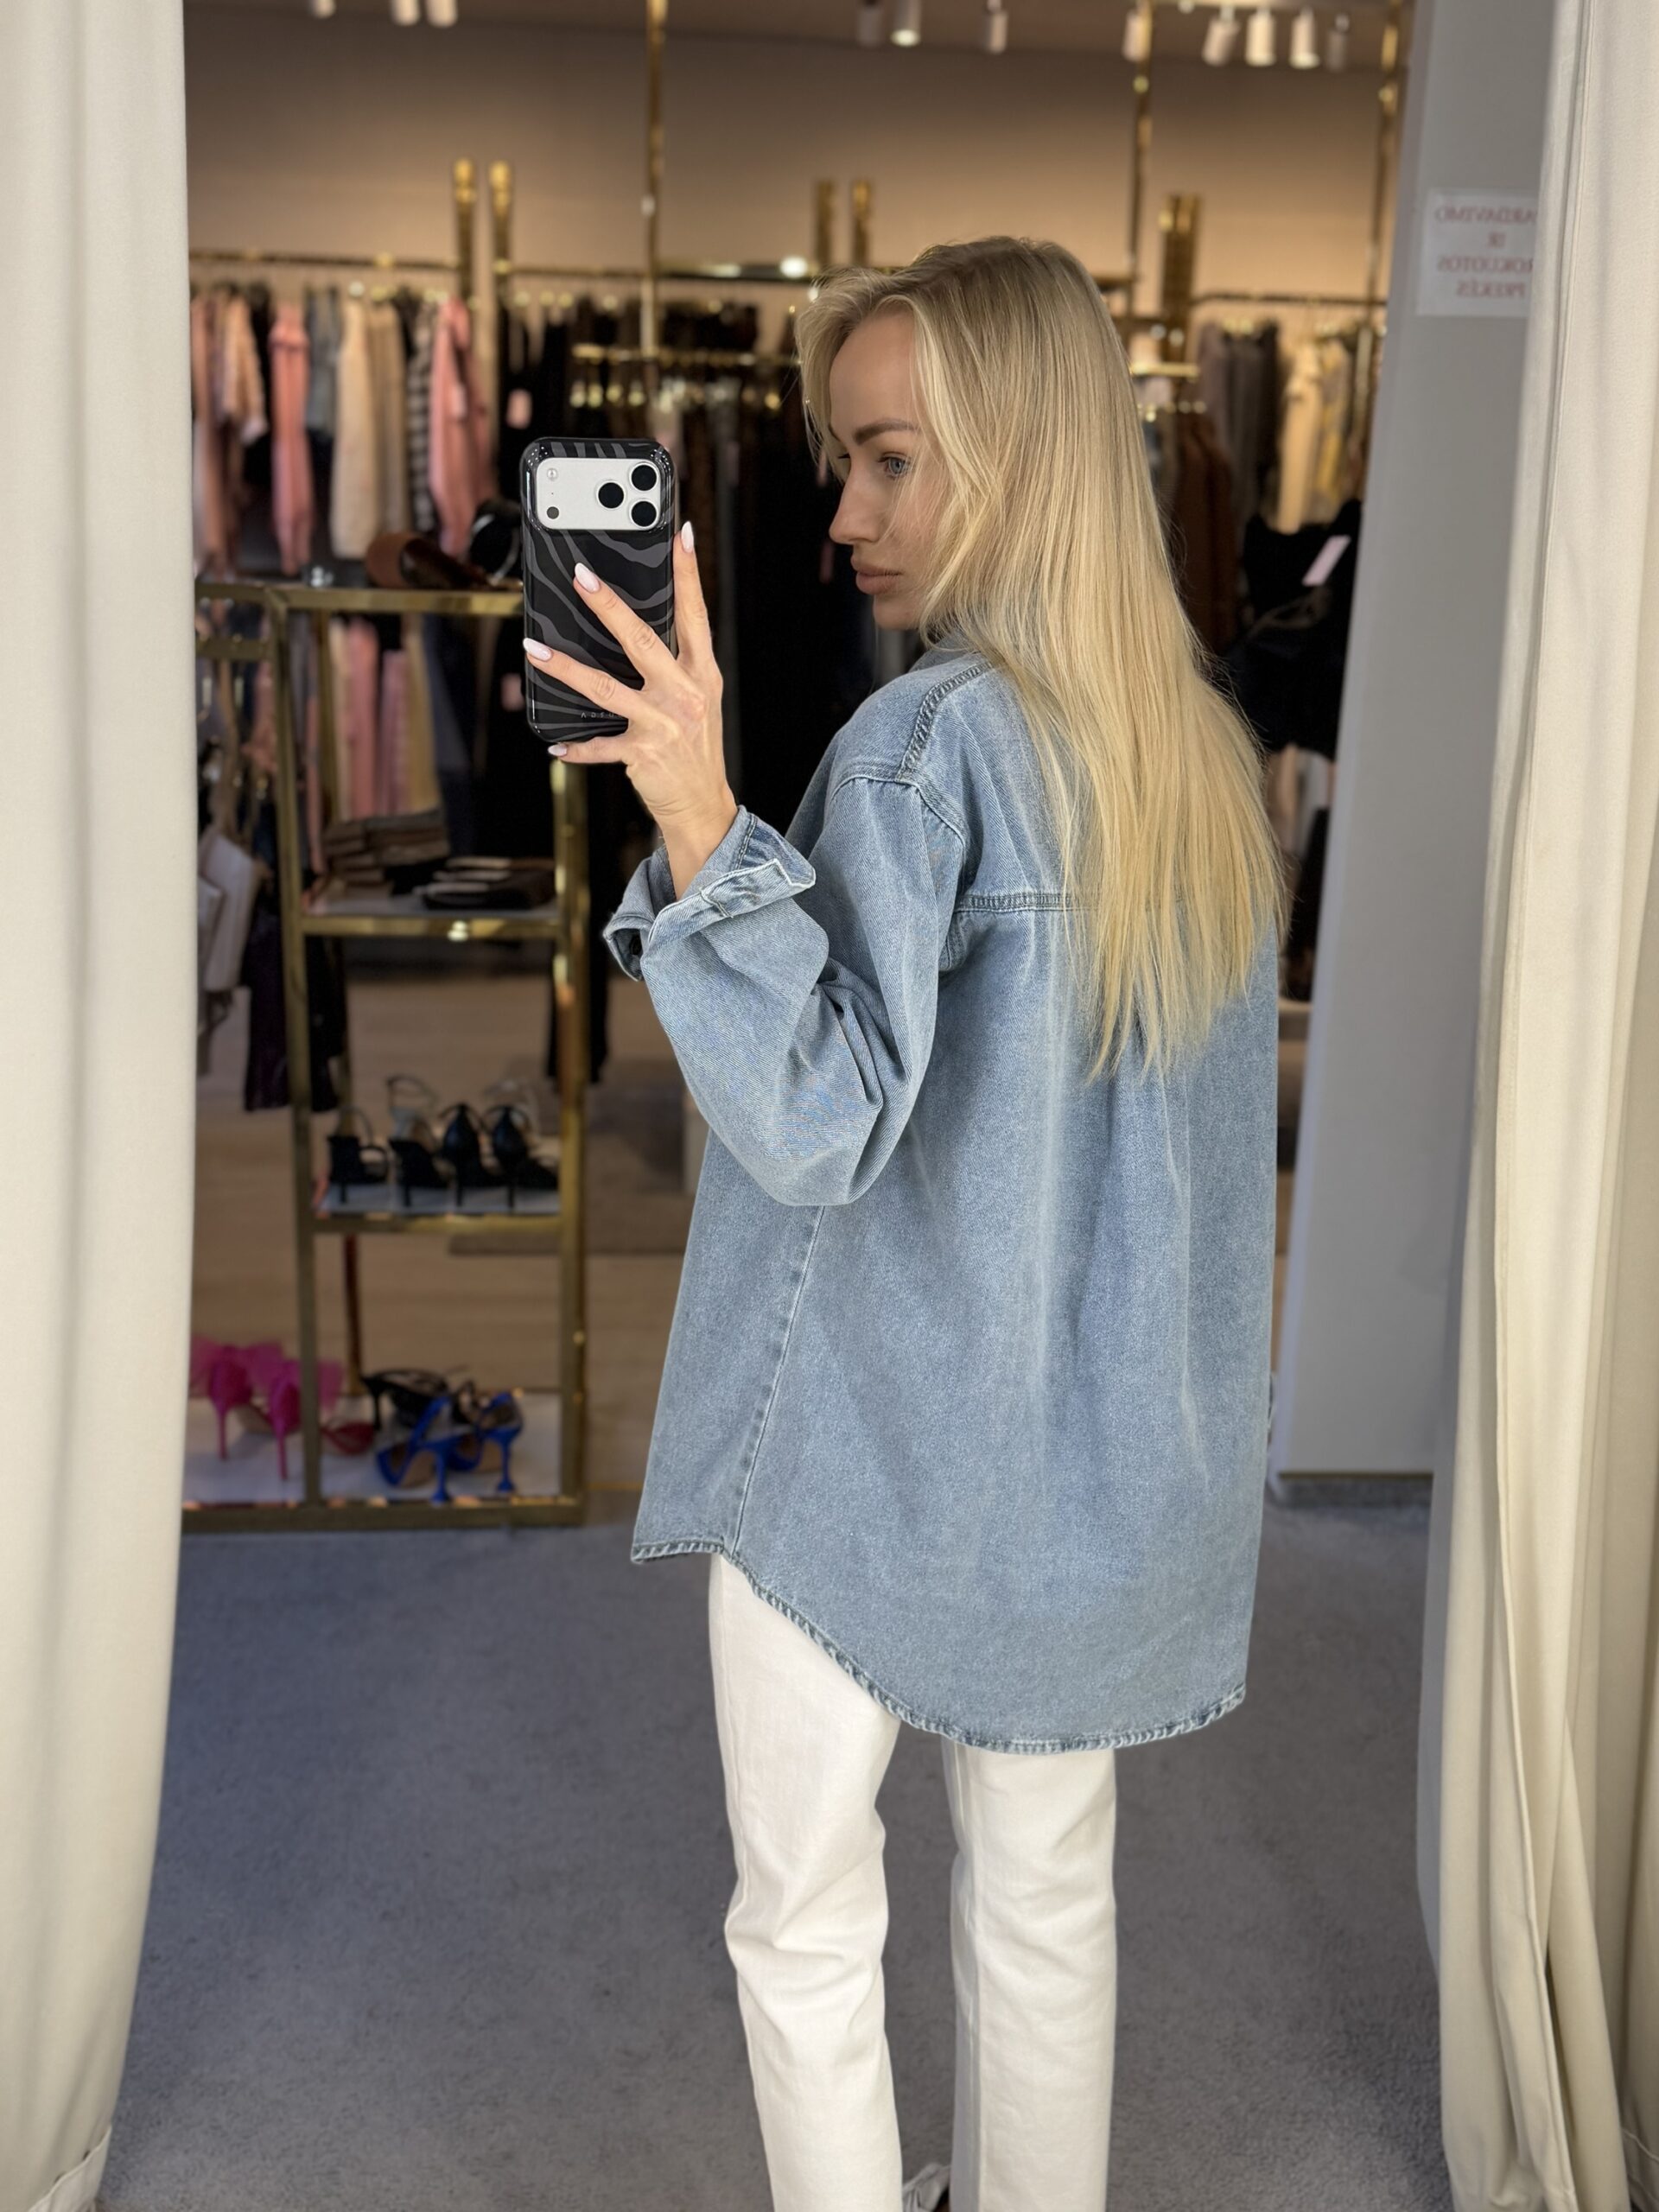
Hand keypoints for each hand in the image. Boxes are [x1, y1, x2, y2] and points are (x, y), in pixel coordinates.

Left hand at [523, 522, 736, 896]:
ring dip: (565, 667)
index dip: (687, 573)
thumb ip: (674, 664)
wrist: (703, 806)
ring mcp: (663, 723)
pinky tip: (555, 743)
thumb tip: (628, 627)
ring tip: (534, 648)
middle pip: (641, 640)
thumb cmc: (694, 748)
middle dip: (608, 605)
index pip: (695, 614)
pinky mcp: (643, 753)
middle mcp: (685, 693)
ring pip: (606, 687)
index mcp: (701, 673)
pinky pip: (599, 744)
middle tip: (580, 576)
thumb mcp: (697, 699)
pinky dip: (576, 746)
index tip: (679, 534)